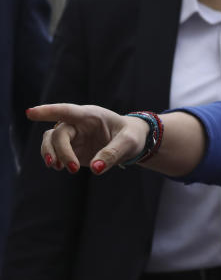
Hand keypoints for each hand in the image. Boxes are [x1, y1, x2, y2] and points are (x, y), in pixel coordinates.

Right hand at [26, 104, 149, 174]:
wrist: (131, 140)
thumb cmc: (131, 136)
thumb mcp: (128, 143)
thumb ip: (112, 154)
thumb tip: (95, 169)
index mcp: (91, 115)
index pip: (67, 111)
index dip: (48, 111)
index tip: (30, 113)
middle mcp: (78, 123)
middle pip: (58, 133)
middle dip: (60, 151)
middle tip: (73, 169)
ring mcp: (73, 135)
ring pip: (50, 140)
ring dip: (50, 154)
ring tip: (58, 167)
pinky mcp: (71, 147)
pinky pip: (53, 150)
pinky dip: (53, 159)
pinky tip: (60, 167)